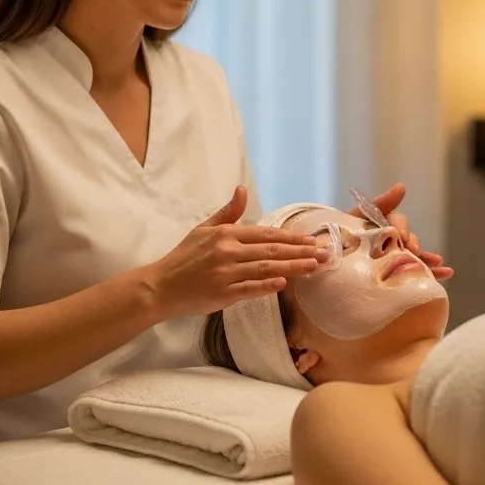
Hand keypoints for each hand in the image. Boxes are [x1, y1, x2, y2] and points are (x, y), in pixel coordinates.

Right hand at [147, 186, 329, 317]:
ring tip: (314, 268)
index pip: (265, 234)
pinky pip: (250, 289)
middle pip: (271, 251)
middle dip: (300, 252)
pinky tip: (285, 284)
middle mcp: (228, 252)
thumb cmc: (185, 257)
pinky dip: (268, 285)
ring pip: (265, 269)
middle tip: (323, 254)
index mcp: (226, 234)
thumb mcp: (204, 229)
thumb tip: (241, 189)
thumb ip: (228, 212)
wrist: (161, 285)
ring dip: (292, 268)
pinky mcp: (223, 295)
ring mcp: (226, 274)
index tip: (310, 239)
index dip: (290, 237)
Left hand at [351, 183, 453, 280]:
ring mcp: (392, 255)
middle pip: (409, 238)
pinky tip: (446, 273)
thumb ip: (378, 204)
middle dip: (413, 245)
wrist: (323, 257)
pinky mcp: (393, 270)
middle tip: (412, 252)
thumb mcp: (355, 218)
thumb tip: (402, 186)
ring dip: (428, 258)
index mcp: (381, 223)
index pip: (397, 222)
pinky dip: (432, 271)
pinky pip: (414, 269)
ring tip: (437, 265)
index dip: (401, 229)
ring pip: (415, 254)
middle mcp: (390, 238)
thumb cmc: (341, 233)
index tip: (401, 238)